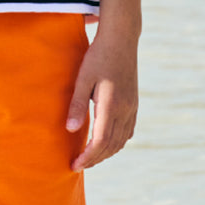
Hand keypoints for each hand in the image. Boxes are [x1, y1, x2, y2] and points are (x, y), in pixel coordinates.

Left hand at [66, 29, 138, 170]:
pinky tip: (107, 143)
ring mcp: (132, 107)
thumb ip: (76, 105)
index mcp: (111, 105)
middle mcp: (125, 110)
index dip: (88, 157)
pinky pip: (128, 131)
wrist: (122, 39)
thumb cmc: (98, 56)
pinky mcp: (134, 103)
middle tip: (78, 165)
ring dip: (106, 153)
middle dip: (95, 159)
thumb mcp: (82, 79)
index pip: (101, 141)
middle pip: (111, 145)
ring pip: (122, 140)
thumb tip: (69, 130)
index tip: (74, 165)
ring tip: (90, 157)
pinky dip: (117, 142)